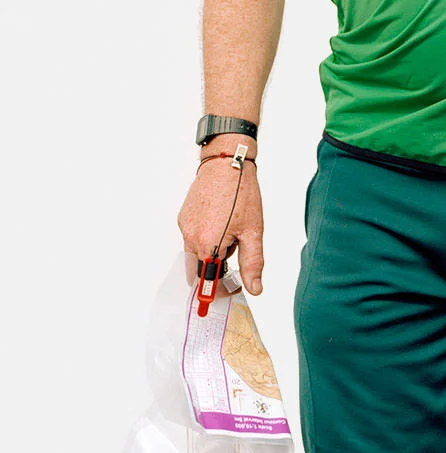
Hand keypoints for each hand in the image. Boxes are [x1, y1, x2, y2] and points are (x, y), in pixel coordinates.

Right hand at [177, 157, 264, 295]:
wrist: (227, 163)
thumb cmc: (241, 193)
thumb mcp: (253, 231)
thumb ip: (252, 263)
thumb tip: (254, 288)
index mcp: (207, 245)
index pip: (205, 284)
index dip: (220, 290)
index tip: (233, 285)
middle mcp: (191, 238)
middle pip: (199, 270)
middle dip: (216, 269)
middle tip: (236, 251)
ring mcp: (185, 227)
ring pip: (197, 252)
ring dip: (212, 250)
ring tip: (231, 229)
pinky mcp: (184, 216)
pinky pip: (193, 236)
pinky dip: (206, 235)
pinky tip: (221, 219)